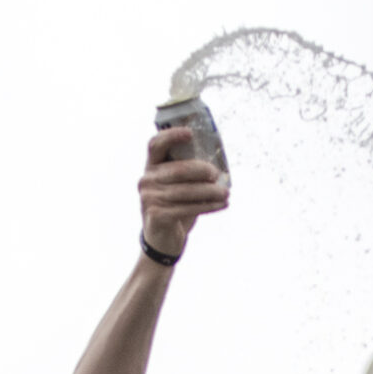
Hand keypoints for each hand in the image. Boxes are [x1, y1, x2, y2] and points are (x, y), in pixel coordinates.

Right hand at [138, 126, 228, 261]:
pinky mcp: (156, 215)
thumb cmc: (175, 207)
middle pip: (178, 169)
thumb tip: (218, 166)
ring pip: (185, 191)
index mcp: (151, 167)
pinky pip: (186, 208)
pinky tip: (221, 205)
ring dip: (210, 192)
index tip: (190, 133)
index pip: (155, 145)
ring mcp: (149, 198)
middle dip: (202, 171)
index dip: (171, 135)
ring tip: (226, 193)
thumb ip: (189, 174)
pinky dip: (207, 206)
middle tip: (218, 175)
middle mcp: (146, 180)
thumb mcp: (178, 187)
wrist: (162, 240)